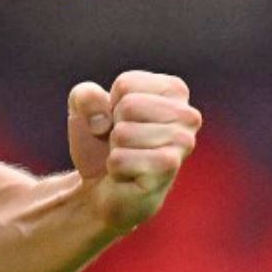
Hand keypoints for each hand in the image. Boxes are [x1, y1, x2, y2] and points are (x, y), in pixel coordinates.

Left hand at [68, 72, 200, 233]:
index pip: (125, 85)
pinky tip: (128, 174)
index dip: (111, 104)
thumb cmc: (102, 141)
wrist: (102, 186)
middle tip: (123, 142)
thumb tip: (102, 119)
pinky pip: (121, 159)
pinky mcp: (170, 169)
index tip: (120, 120)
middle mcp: (188, 115)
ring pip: (123, 133)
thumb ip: (85, 95)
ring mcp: (183, 143)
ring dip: (115, 148)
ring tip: (128, 156)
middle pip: (128, 107)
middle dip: (114, 126)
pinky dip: (114, 166)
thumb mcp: (83, 107)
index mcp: (174, 90)